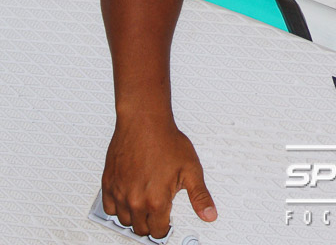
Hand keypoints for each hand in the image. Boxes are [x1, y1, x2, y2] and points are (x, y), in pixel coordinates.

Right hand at [102, 114, 216, 239]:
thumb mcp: (191, 168)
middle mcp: (135, 200)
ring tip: (144, 203)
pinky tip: (127, 198)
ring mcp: (120, 192)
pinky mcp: (108, 183)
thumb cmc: (166, 140)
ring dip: (134, 216)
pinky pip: (108, 208)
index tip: (167, 220)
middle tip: (157, 209)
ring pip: (124, 220)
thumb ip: (200, 196)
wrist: (145, 120)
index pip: (159, 232)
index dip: (166, 226)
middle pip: (141, 229)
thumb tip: (209, 214)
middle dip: (151, 222)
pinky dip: (117, 207)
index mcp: (156, 201)